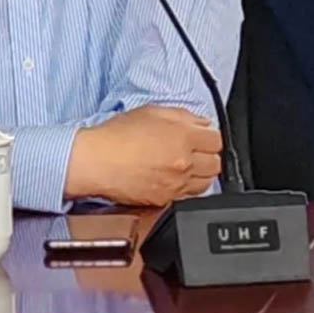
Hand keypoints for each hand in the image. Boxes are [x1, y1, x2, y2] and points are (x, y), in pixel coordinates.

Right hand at [65, 106, 221, 205]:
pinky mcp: (166, 201)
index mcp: (183, 137)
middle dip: (207, 155)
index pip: (216, 140)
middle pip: (215, 163)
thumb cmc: (117, 135)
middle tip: (193, 149)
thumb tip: (201, 123)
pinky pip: (189, 196)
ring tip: (184, 165)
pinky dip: (186, 188)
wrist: (96, 161)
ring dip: (200, 173)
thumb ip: (182, 116)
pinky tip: (173, 178)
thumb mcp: (151, 112)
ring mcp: (176, 185)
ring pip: (207, 183)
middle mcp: (184, 163)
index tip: (201, 136)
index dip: (208, 136)